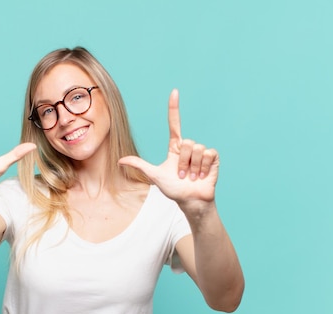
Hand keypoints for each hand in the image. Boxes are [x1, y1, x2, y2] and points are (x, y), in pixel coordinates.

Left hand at [119, 89, 218, 209]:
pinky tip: (202, 175)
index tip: (174, 92)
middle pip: (187, 142)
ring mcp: (201, 153)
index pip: (174, 124)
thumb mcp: (154, 175)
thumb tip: (119, 160)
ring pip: (197, 148)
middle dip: (184, 162)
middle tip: (182, 175)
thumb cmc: (173, 189)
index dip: (174, 108)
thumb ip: (139, 165)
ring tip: (192, 177)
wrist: (190, 201)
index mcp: (175, 148)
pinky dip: (203, 167)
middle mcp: (188, 148)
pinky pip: (209, 153)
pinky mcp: (213, 158)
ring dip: (193, 167)